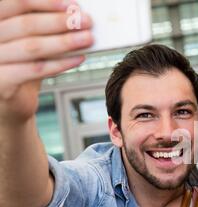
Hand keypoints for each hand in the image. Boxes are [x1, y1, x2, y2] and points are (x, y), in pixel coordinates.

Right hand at [0, 0, 92, 123]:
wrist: (9, 104)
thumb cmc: (20, 67)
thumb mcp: (28, 41)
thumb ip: (43, 28)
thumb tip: (74, 15)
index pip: (15, 4)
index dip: (46, 3)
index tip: (73, 5)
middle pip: (25, 25)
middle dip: (60, 22)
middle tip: (86, 22)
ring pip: (32, 47)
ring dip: (64, 42)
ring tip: (87, 39)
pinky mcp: (0, 82)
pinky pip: (35, 70)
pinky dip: (60, 64)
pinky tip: (79, 59)